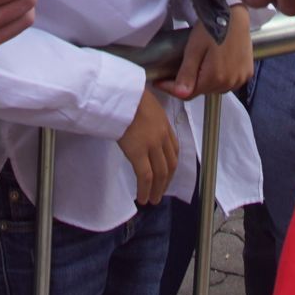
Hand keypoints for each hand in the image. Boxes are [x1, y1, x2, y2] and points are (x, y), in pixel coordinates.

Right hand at [117, 89, 178, 204]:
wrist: (120, 93)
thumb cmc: (127, 95)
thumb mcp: (144, 103)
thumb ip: (146, 117)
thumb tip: (138, 125)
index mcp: (164, 123)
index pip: (174, 149)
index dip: (172, 164)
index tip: (168, 174)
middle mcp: (162, 136)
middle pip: (170, 164)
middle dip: (167, 181)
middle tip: (161, 192)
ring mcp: (152, 145)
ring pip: (160, 173)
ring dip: (158, 189)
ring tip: (153, 200)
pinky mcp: (138, 152)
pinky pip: (146, 176)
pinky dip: (146, 190)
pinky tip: (142, 198)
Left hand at [162, 6, 251, 99]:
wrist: (234, 14)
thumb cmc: (211, 27)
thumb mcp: (194, 48)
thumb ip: (187, 73)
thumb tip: (180, 95)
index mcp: (215, 78)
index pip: (189, 94)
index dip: (172, 88)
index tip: (159, 81)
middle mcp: (230, 82)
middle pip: (203, 91)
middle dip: (190, 84)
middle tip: (178, 70)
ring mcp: (240, 78)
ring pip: (216, 88)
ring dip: (206, 82)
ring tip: (199, 66)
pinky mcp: (247, 73)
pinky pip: (229, 83)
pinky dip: (221, 79)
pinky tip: (216, 66)